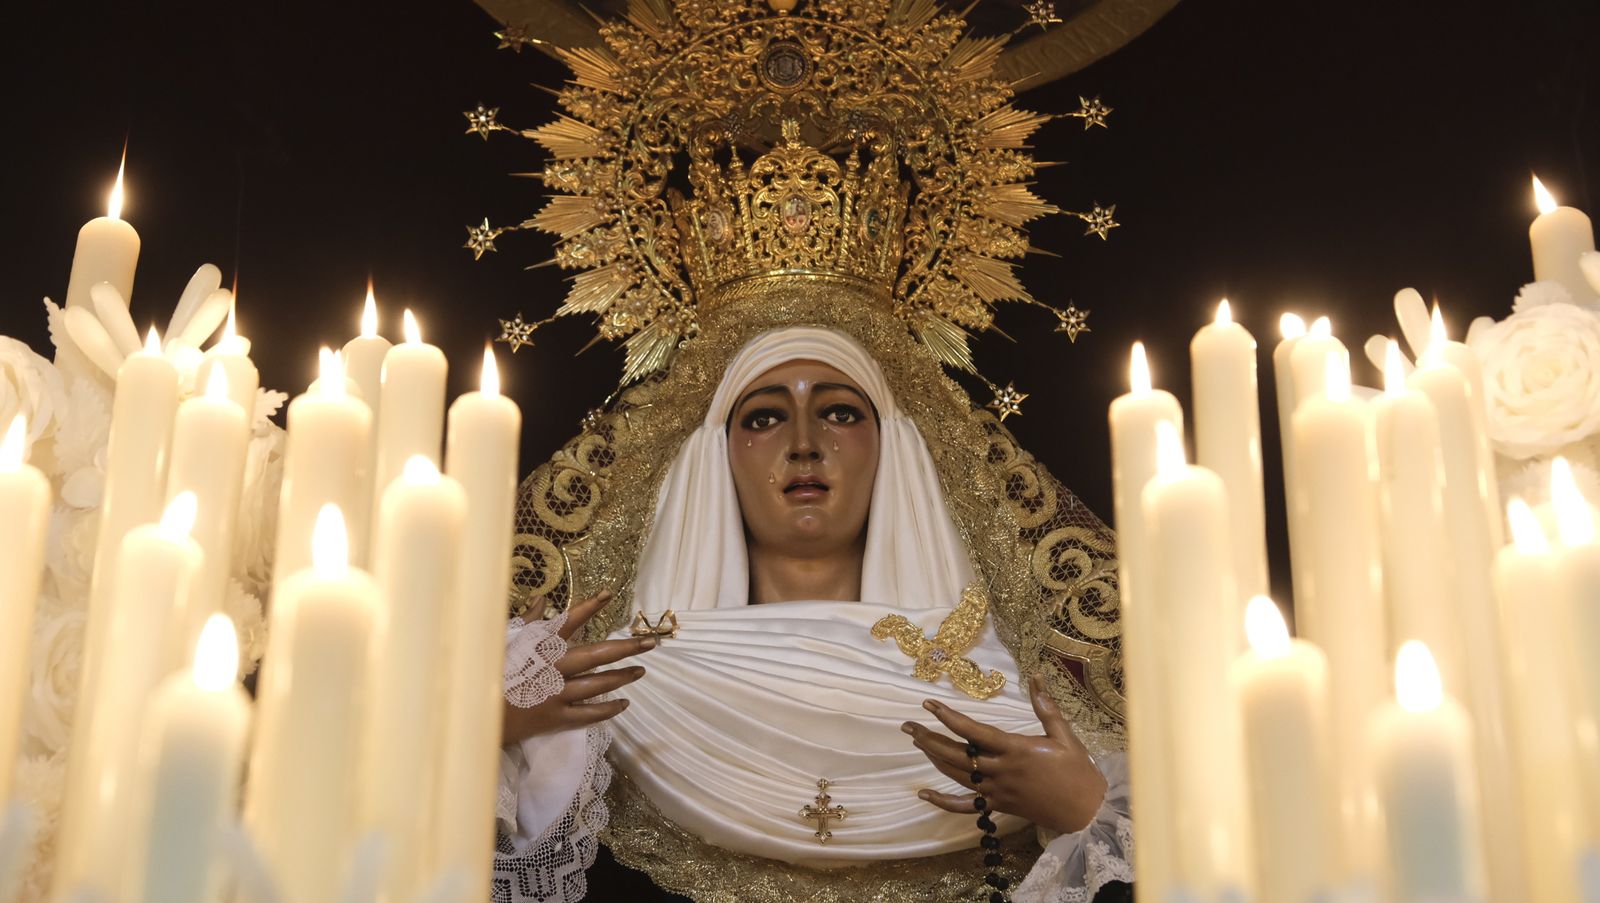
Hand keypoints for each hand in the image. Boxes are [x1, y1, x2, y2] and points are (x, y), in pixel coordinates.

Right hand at [502, 590, 656, 742]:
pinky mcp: (556, 717)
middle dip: (625, 647)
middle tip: (649, 643)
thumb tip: (543, 599)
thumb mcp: (504, 643)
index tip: (608, 594)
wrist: (477, 716)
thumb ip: (527, 621)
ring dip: (622, 677)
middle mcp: (553, 668)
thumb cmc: (489, 675)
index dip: (589, 606)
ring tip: (640, 670)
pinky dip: (608, 708)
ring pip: (598, 684)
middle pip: (597, 654)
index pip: (569, 620)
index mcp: (539, 647)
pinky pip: (589, 713)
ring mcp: (557, 694)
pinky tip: (624, 703)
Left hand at [903, 674, 1106, 835]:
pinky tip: (924, 794)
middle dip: (930, 738)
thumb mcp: (1064, 734)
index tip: (929, 704)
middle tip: (907, 726)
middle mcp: (1001, 770)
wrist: (1085, 810)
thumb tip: (1035, 675)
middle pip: (957, 754)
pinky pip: (966, 806)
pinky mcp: (998, 806)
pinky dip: (943, 802)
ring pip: (957, 775)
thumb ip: (1045, 706)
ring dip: (935, 759)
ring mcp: (997, 791)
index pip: (974, 731)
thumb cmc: (1077, 770)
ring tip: (918, 742)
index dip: (949, 717)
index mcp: (1015, 749)